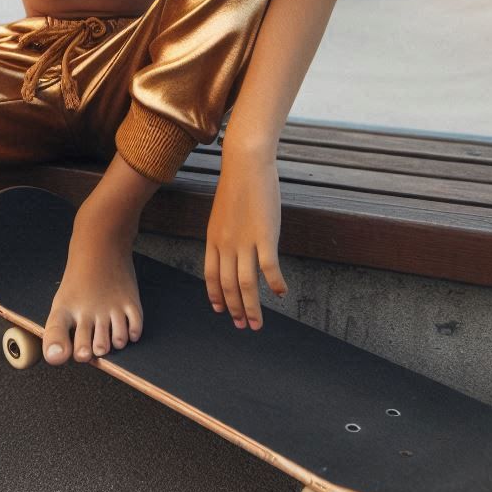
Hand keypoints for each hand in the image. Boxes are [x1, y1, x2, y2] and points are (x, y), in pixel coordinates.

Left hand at [203, 153, 287, 330]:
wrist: (245, 166)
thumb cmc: (237, 186)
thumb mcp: (222, 213)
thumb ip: (225, 234)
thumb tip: (230, 248)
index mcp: (214, 239)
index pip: (211, 275)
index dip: (216, 295)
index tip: (221, 310)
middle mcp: (226, 244)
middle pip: (228, 285)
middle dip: (235, 309)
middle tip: (242, 325)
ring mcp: (245, 242)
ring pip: (245, 284)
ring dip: (252, 307)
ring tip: (257, 323)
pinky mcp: (265, 237)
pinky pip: (268, 269)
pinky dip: (274, 284)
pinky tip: (281, 293)